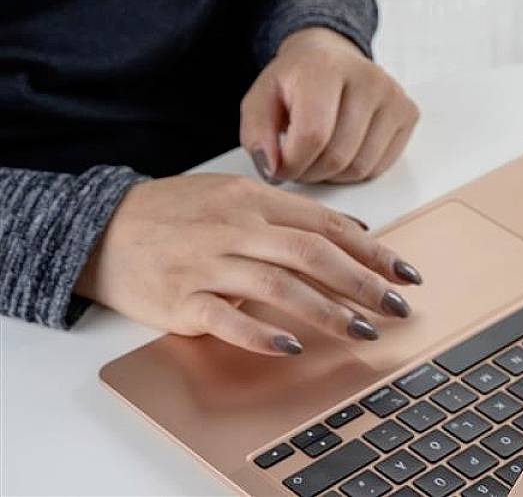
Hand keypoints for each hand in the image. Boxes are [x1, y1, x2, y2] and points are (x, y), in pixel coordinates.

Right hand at [75, 174, 422, 355]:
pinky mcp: (181, 299)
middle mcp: (237, 228)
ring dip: (326, 311)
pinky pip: (226, 318)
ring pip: (278, 285)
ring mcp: (209, 264)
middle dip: (362, 282)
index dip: (371, 251)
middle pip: (312, 254)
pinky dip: (261, 333)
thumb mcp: (235, 193)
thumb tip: (352, 231)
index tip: (404, 273)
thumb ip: (290, 212)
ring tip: (361, 330)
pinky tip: (293, 346)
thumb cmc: (176, 212)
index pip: (326, 226)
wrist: (100, 228)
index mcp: (255, 200)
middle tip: (396, 306)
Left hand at [241, 28, 417, 183]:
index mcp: (325, 67)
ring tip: (318, 156)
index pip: (313, 135)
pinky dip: (356, 171)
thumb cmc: (295, 82)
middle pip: (338, 156)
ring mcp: (394, 95)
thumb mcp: (260, 100)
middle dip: (310, 173)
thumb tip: (273, 168)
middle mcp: (368, 77)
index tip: (279, 166)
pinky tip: (342, 151)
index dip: (291, 164)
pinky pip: (380, 167)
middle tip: (297, 164)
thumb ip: (256, 135)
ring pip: (360, 167)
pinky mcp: (408, 112)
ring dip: (332, 175)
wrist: (330, 57)